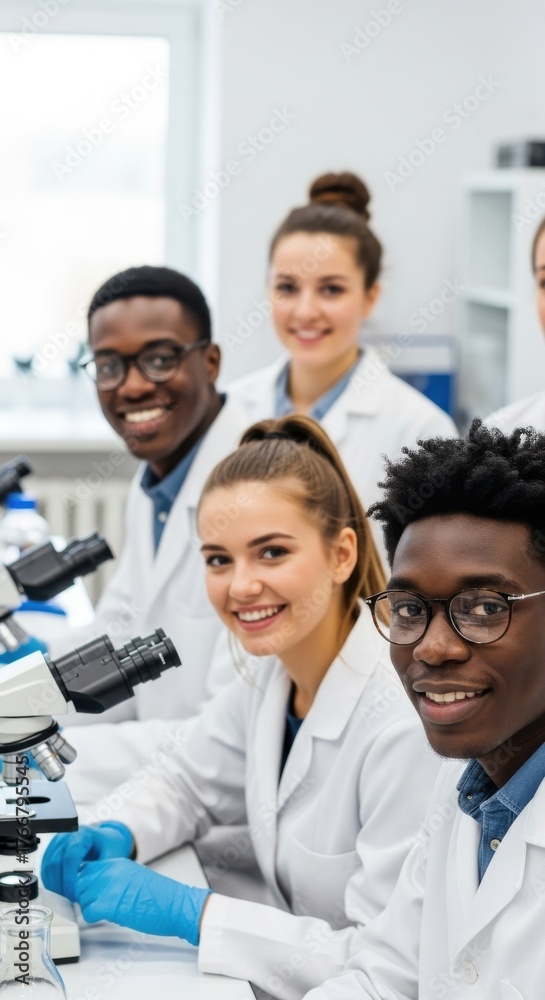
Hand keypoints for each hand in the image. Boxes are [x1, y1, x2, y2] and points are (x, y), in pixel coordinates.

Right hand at [41, 822, 133, 901]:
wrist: (103, 839)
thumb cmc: (108, 846)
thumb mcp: (112, 855)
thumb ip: (102, 870)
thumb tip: (91, 888)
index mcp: (82, 834)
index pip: (70, 857)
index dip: (70, 878)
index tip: (75, 894)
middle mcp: (66, 835)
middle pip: (55, 863)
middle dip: (61, 885)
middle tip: (71, 898)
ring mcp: (56, 842)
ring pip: (47, 867)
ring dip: (54, 885)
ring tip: (67, 896)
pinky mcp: (51, 850)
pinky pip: (45, 868)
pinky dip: (51, 882)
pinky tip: (61, 890)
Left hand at [75, 858, 210, 945]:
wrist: (176, 904)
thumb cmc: (161, 895)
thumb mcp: (134, 876)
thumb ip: (115, 877)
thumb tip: (98, 888)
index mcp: (117, 863)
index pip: (87, 868)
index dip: (85, 882)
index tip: (90, 891)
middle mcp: (111, 871)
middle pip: (80, 881)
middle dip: (84, 894)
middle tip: (94, 904)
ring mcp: (109, 886)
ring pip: (82, 897)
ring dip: (88, 906)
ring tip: (102, 912)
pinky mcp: (110, 905)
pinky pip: (88, 912)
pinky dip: (92, 917)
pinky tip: (104, 918)